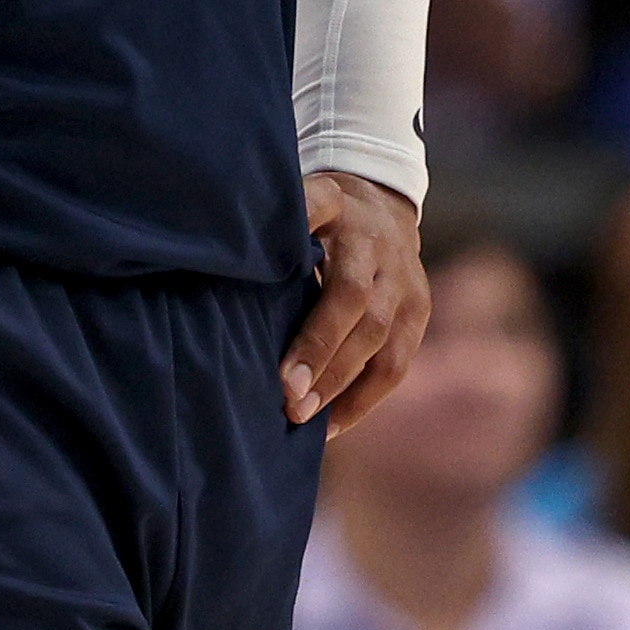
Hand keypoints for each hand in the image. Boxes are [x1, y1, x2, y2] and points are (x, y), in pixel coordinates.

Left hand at [286, 171, 427, 430]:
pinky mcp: (419, 311)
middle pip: (353, 296)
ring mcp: (405, 278)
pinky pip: (396, 364)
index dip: (295, 247)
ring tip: (301, 415)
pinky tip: (330, 425)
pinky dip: (363, 400)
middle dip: (319, 346)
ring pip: (379, 336)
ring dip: (339, 381)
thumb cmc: (316, 220)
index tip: (264, 274)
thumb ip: (263, 231)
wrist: (383, 208)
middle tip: (285, 390)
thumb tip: (211, 263)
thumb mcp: (289, 205)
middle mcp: (376, 242)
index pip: (316, 210)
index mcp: (336, 204)